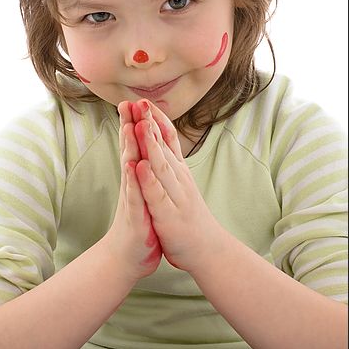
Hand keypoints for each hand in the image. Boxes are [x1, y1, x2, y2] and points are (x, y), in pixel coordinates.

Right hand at [104, 101, 161, 282]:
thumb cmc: (138, 222)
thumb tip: (140, 149)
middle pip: (130, 148)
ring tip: (128, 125)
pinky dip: (134, 178)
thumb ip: (141, 169)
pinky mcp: (134, 214)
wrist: (127, 257)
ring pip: (130, 167)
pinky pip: (134, 193)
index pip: (137, 144)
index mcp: (138, 175)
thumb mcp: (142, 191)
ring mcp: (132, 197)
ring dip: (129, 146)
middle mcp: (132, 182)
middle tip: (127, 102)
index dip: (137, 122)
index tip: (136, 100)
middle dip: (130, 125)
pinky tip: (132, 164)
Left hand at [133, 100, 224, 273]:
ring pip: (161, 165)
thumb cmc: (189, 214)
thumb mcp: (180, 182)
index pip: (168, 138)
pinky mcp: (169, 215)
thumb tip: (163, 138)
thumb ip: (171, 161)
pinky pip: (158, 194)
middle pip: (163, 146)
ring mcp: (175, 195)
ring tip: (140, 125)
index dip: (156, 119)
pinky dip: (149, 180)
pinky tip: (140, 167)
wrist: (207, 249)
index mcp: (179, 170)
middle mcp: (179, 177)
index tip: (143, 99)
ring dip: (150, 144)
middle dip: (151, 123)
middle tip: (140, 102)